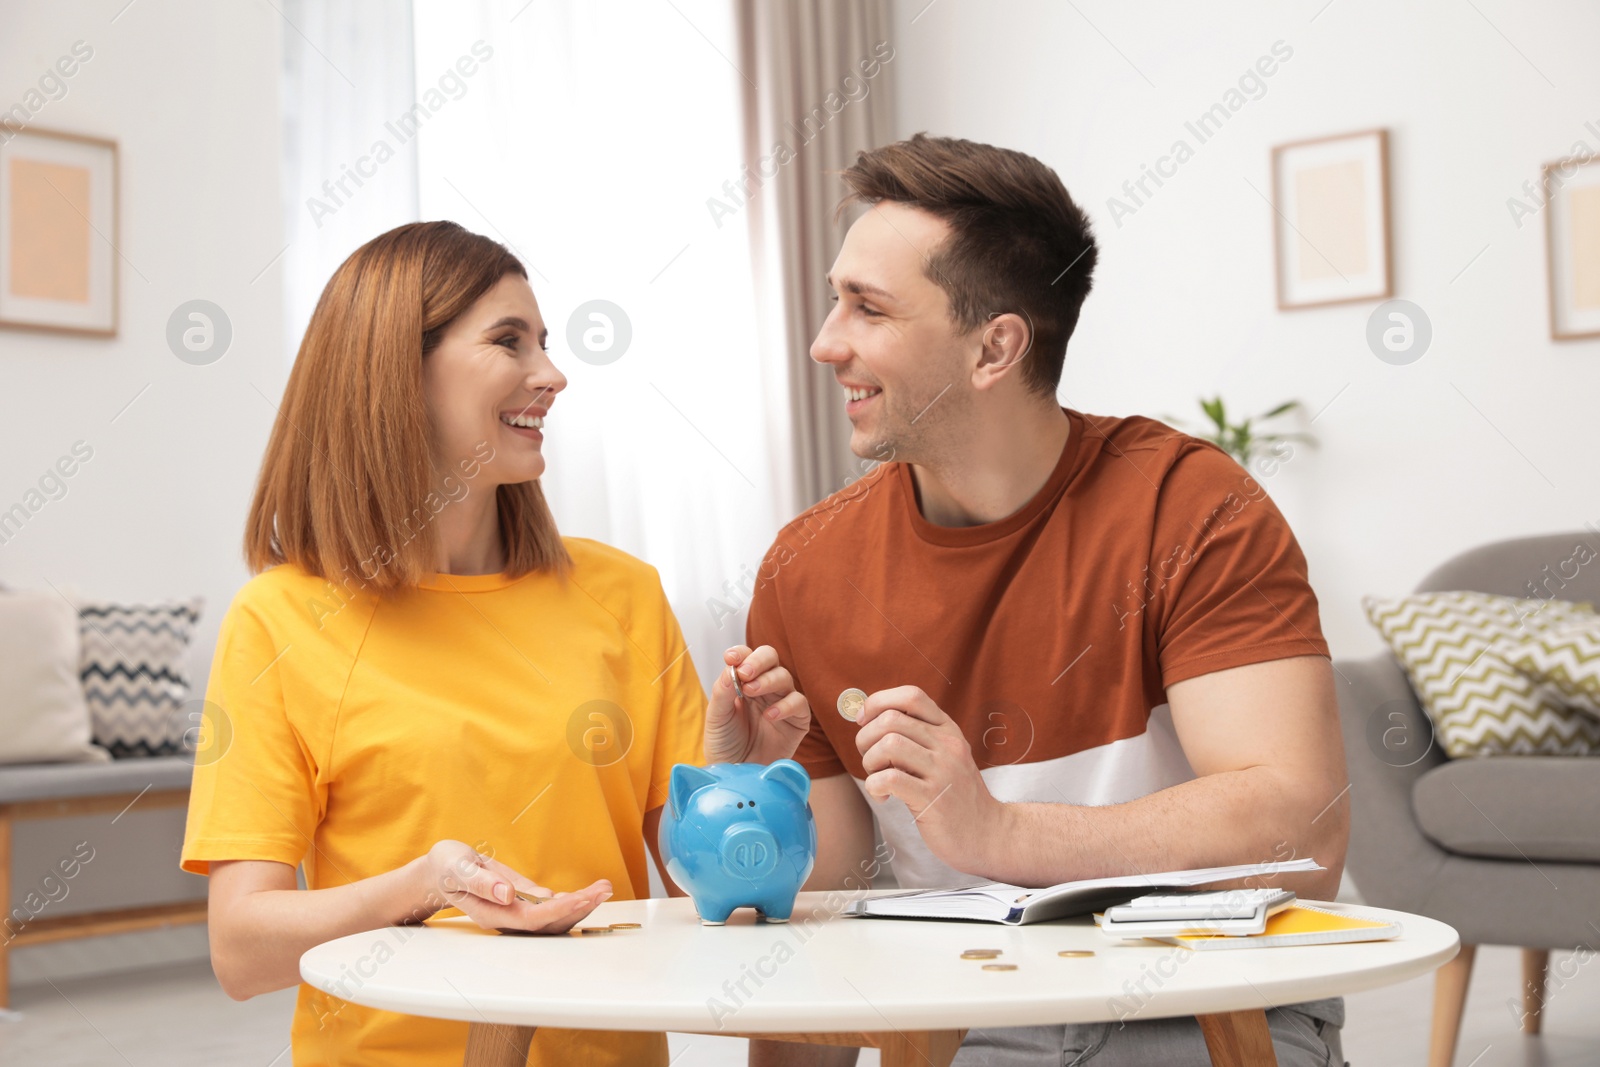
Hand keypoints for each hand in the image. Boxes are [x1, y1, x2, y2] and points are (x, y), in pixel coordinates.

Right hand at [416, 840, 611, 933]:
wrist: (441, 870)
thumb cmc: (447, 867)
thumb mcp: (458, 869)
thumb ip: (481, 883)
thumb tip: (508, 894)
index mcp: (493, 913)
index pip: (533, 918)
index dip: (559, 910)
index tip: (582, 897)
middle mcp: (509, 918)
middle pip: (550, 921)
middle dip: (579, 907)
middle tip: (605, 889)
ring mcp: (518, 911)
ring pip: (554, 916)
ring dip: (581, 903)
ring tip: (605, 888)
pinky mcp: (524, 900)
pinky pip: (551, 906)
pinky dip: (572, 899)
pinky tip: (590, 892)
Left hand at [703, 644, 810, 763]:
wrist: (736, 773)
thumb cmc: (725, 744)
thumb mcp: (717, 718)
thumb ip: (722, 692)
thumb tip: (730, 669)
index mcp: (744, 682)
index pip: (747, 657)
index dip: (741, 653)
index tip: (730, 658)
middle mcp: (765, 688)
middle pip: (770, 658)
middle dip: (758, 661)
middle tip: (744, 673)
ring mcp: (782, 702)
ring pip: (785, 676)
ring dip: (768, 680)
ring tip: (751, 692)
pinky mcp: (797, 720)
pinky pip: (799, 703)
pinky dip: (786, 705)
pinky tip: (770, 715)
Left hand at [855, 686, 1005, 873]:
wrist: (988, 832)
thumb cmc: (955, 795)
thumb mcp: (944, 756)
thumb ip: (917, 737)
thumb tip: (870, 719)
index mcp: (948, 730)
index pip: (911, 695)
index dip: (878, 702)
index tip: (865, 722)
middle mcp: (947, 745)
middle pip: (891, 720)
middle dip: (865, 738)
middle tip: (870, 760)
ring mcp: (942, 771)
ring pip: (888, 745)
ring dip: (870, 762)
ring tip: (877, 777)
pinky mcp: (933, 799)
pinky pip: (889, 779)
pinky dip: (874, 786)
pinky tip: (883, 796)